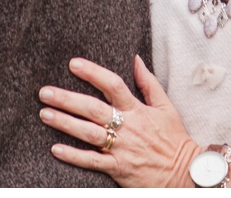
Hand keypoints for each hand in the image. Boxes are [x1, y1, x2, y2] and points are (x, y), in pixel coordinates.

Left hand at [40, 56, 197, 186]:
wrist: (185, 173)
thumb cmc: (175, 139)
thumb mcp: (166, 107)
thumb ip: (149, 83)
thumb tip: (136, 59)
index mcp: (137, 110)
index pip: (113, 85)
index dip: (92, 73)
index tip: (73, 64)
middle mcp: (127, 127)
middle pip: (93, 109)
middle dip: (67, 99)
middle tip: (45, 92)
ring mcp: (122, 149)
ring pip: (88, 133)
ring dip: (65, 123)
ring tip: (45, 114)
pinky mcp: (118, 169)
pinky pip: (92, 161)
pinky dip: (73, 156)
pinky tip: (55, 148)